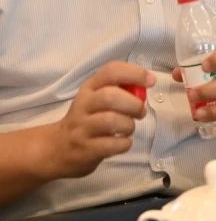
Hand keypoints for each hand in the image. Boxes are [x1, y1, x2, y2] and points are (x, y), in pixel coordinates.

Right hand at [45, 62, 153, 179]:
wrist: (59, 148)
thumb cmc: (88, 119)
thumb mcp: (98, 98)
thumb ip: (120, 89)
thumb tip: (146, 84)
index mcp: (90, 88)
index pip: (111, 71)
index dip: (135, 73)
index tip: (151, 81)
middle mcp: (83, 105)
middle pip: (109, 97)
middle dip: (133, 104)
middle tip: (140, 112)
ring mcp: (82, 128)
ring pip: (110, 121)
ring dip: (128, 125)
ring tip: (128, 128)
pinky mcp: (85, 149)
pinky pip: (111, 145)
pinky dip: (124, 144)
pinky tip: (122, 142)